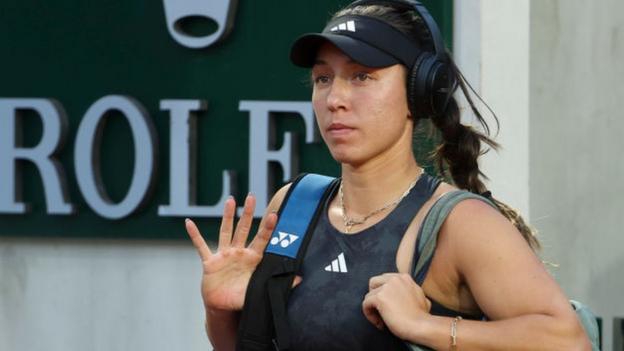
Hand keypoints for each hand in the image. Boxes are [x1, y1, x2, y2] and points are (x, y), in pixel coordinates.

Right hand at [185, 194, 275, 311]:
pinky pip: (201, 246)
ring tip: (230, 200)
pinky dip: (195, 235)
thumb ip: (279, 283)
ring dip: (227, 217)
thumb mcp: (260, 291)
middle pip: (244, 229)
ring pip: (226, 232)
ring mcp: (224, 256)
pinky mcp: (210, 263)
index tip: (274, 215)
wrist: (222, 307)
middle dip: (248, 213)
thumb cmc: (242, 297)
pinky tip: (189, 223)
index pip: (262, 240)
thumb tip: (301, 279)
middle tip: (252, 196)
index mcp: (252, 259)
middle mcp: (238, 253)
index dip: (267, 228)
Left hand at [362, 273, 431, 339]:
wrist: (421, 326)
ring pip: (368, 296)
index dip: (384, 293)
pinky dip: (369, 315)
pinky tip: (379, 324)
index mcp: (404, 277)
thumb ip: (411, 292)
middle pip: (373, 283)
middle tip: (381, 310)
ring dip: (373, 309)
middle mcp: (394, 279)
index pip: (385, 280)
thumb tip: (407, 295)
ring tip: (382, 321)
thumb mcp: (421, 297)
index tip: (389, 306)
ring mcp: (386, 287)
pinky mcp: (380, 297)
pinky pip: (365, 304)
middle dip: (374, 296)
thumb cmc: (422, 316)